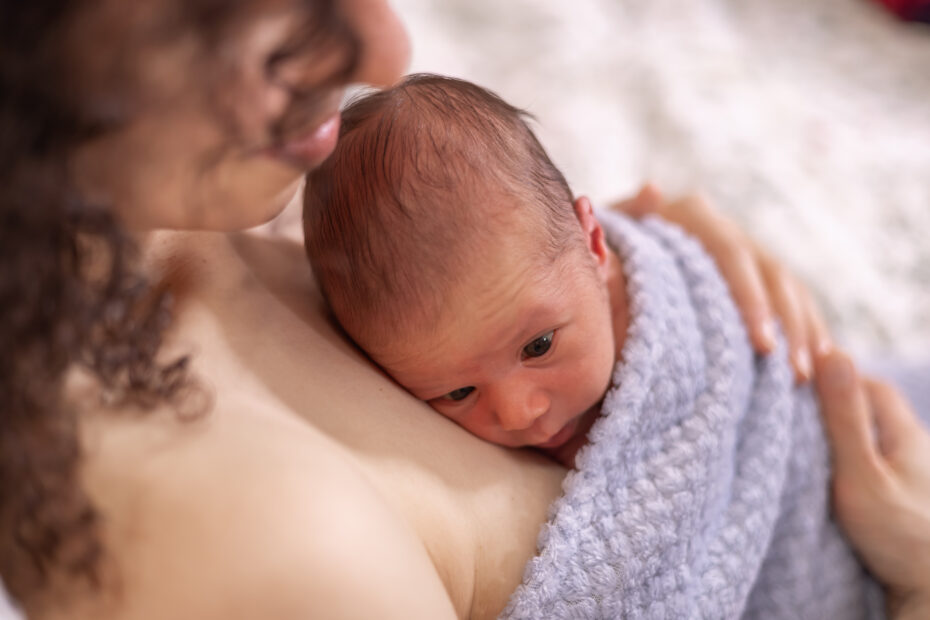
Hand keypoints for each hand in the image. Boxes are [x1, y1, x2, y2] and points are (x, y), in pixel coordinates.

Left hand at [612, 184, 830, 381]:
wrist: (608, 257)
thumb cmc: (601, 254)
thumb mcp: (606, 235)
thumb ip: (625, 218)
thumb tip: (654, 190)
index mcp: (691, 215)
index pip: (730, 254)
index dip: (751, 299)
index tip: (761, 344)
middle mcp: (726, 229)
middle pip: (769, 273)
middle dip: (785, 324)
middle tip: (792, 371)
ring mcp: (746, 253)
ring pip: (789, 290)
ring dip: (802, 332)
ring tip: (805, 378)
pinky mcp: (759, 280)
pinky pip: (795, 304)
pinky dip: (808, 332)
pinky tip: (815, 369)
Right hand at [815, 350, 929, 617]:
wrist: (929, 588)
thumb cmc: (898, 533)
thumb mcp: (861, 471)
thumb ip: (844, 417)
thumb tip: (831, 354)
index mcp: (905, 431)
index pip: (869, 384)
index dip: (833, 376)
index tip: (798, 382)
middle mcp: (915, 446)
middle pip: (873, 407)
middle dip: (837, 402)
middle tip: (799, 409)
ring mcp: (912, 473)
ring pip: (874, 436)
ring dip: (845, 432)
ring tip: (811, 441)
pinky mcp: (905, 496)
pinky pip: (875, 461)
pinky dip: (853, 458)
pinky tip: (835, 473)